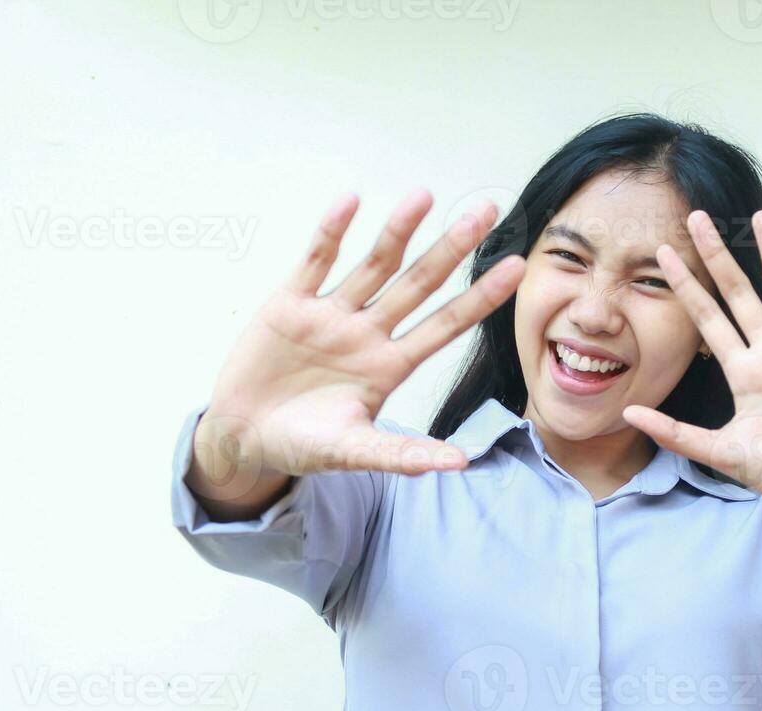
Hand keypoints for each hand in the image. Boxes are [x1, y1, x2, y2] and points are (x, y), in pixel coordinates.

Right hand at [198, 190, 524, 490]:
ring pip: (372, 264)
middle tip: (486, 210)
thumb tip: (458, 464)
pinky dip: (331, 232)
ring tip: (424, 195)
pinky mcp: (289, 303)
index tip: (516, 267)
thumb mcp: (354, 452)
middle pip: (418, 283)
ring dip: (397, 231)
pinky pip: (315, 261)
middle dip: (451, 248)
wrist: (244, 437)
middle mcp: (368, 332)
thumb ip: (402, 454)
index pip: (446, 325)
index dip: (480, 296)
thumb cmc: (303, 445)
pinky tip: (351, 202)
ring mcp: (331, 314)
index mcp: (390, 365)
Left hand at [622, 210, 761, 515]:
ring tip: (759, 216)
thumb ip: (676, 433)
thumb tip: (628, 413)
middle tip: (698, 217)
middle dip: (718, 257)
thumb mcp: (721, 453)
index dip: (687, 286)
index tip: (664, 254)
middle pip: (739, 294)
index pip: (707, 319)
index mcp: (741, 372)